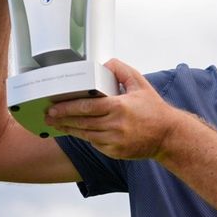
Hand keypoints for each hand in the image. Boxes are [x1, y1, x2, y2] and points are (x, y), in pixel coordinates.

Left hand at [46, 59, 182, 159]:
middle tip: (48, 115)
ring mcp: (114, 140)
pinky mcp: (114, 151)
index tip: (54, 106)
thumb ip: (122, 71)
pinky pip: (94, 143)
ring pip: (85, 134)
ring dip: (69, 129)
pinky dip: (84, 136)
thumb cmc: (154, 110)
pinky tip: (76, 131)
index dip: (68, 107)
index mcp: (120, 107)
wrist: (168, 136)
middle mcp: (115, 125)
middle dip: (62, 119)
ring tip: (56, 124)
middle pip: (82, 122)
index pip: (87, 106)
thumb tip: (106, 64)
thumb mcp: (141, 84)